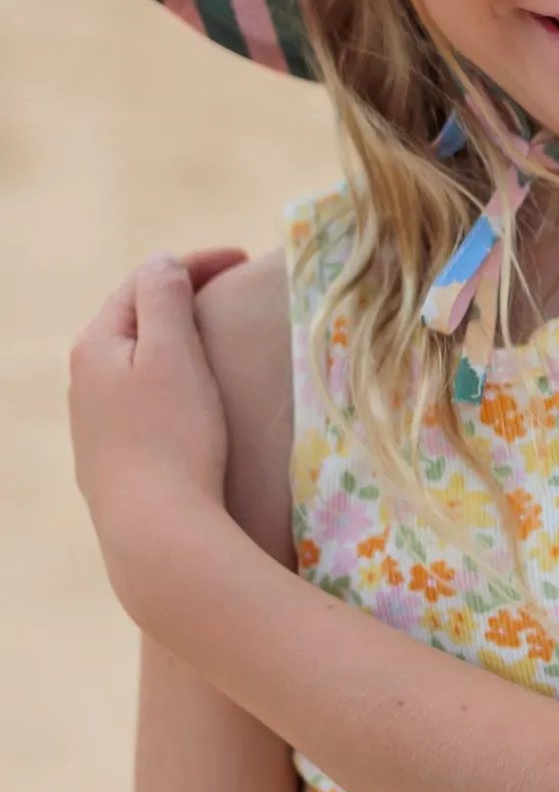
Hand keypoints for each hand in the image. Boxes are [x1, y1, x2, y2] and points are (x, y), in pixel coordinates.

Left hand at [69, 249, 248, 609]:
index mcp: (95, 345)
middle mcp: (83, 381)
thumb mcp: (172, 353)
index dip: (195, 262)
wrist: (157, 532)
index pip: (144, 280)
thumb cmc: (172, 437)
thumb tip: (162, 262)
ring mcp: (93, 425)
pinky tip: (187, 398)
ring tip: (213, 336)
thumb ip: (164, 297)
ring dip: (171, 339)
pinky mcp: (111, 461)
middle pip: (132, 318)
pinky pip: (138, 400)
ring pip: (133, 361)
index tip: (243, 259)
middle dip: (179, 296)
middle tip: (229, 288)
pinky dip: (166, 380)